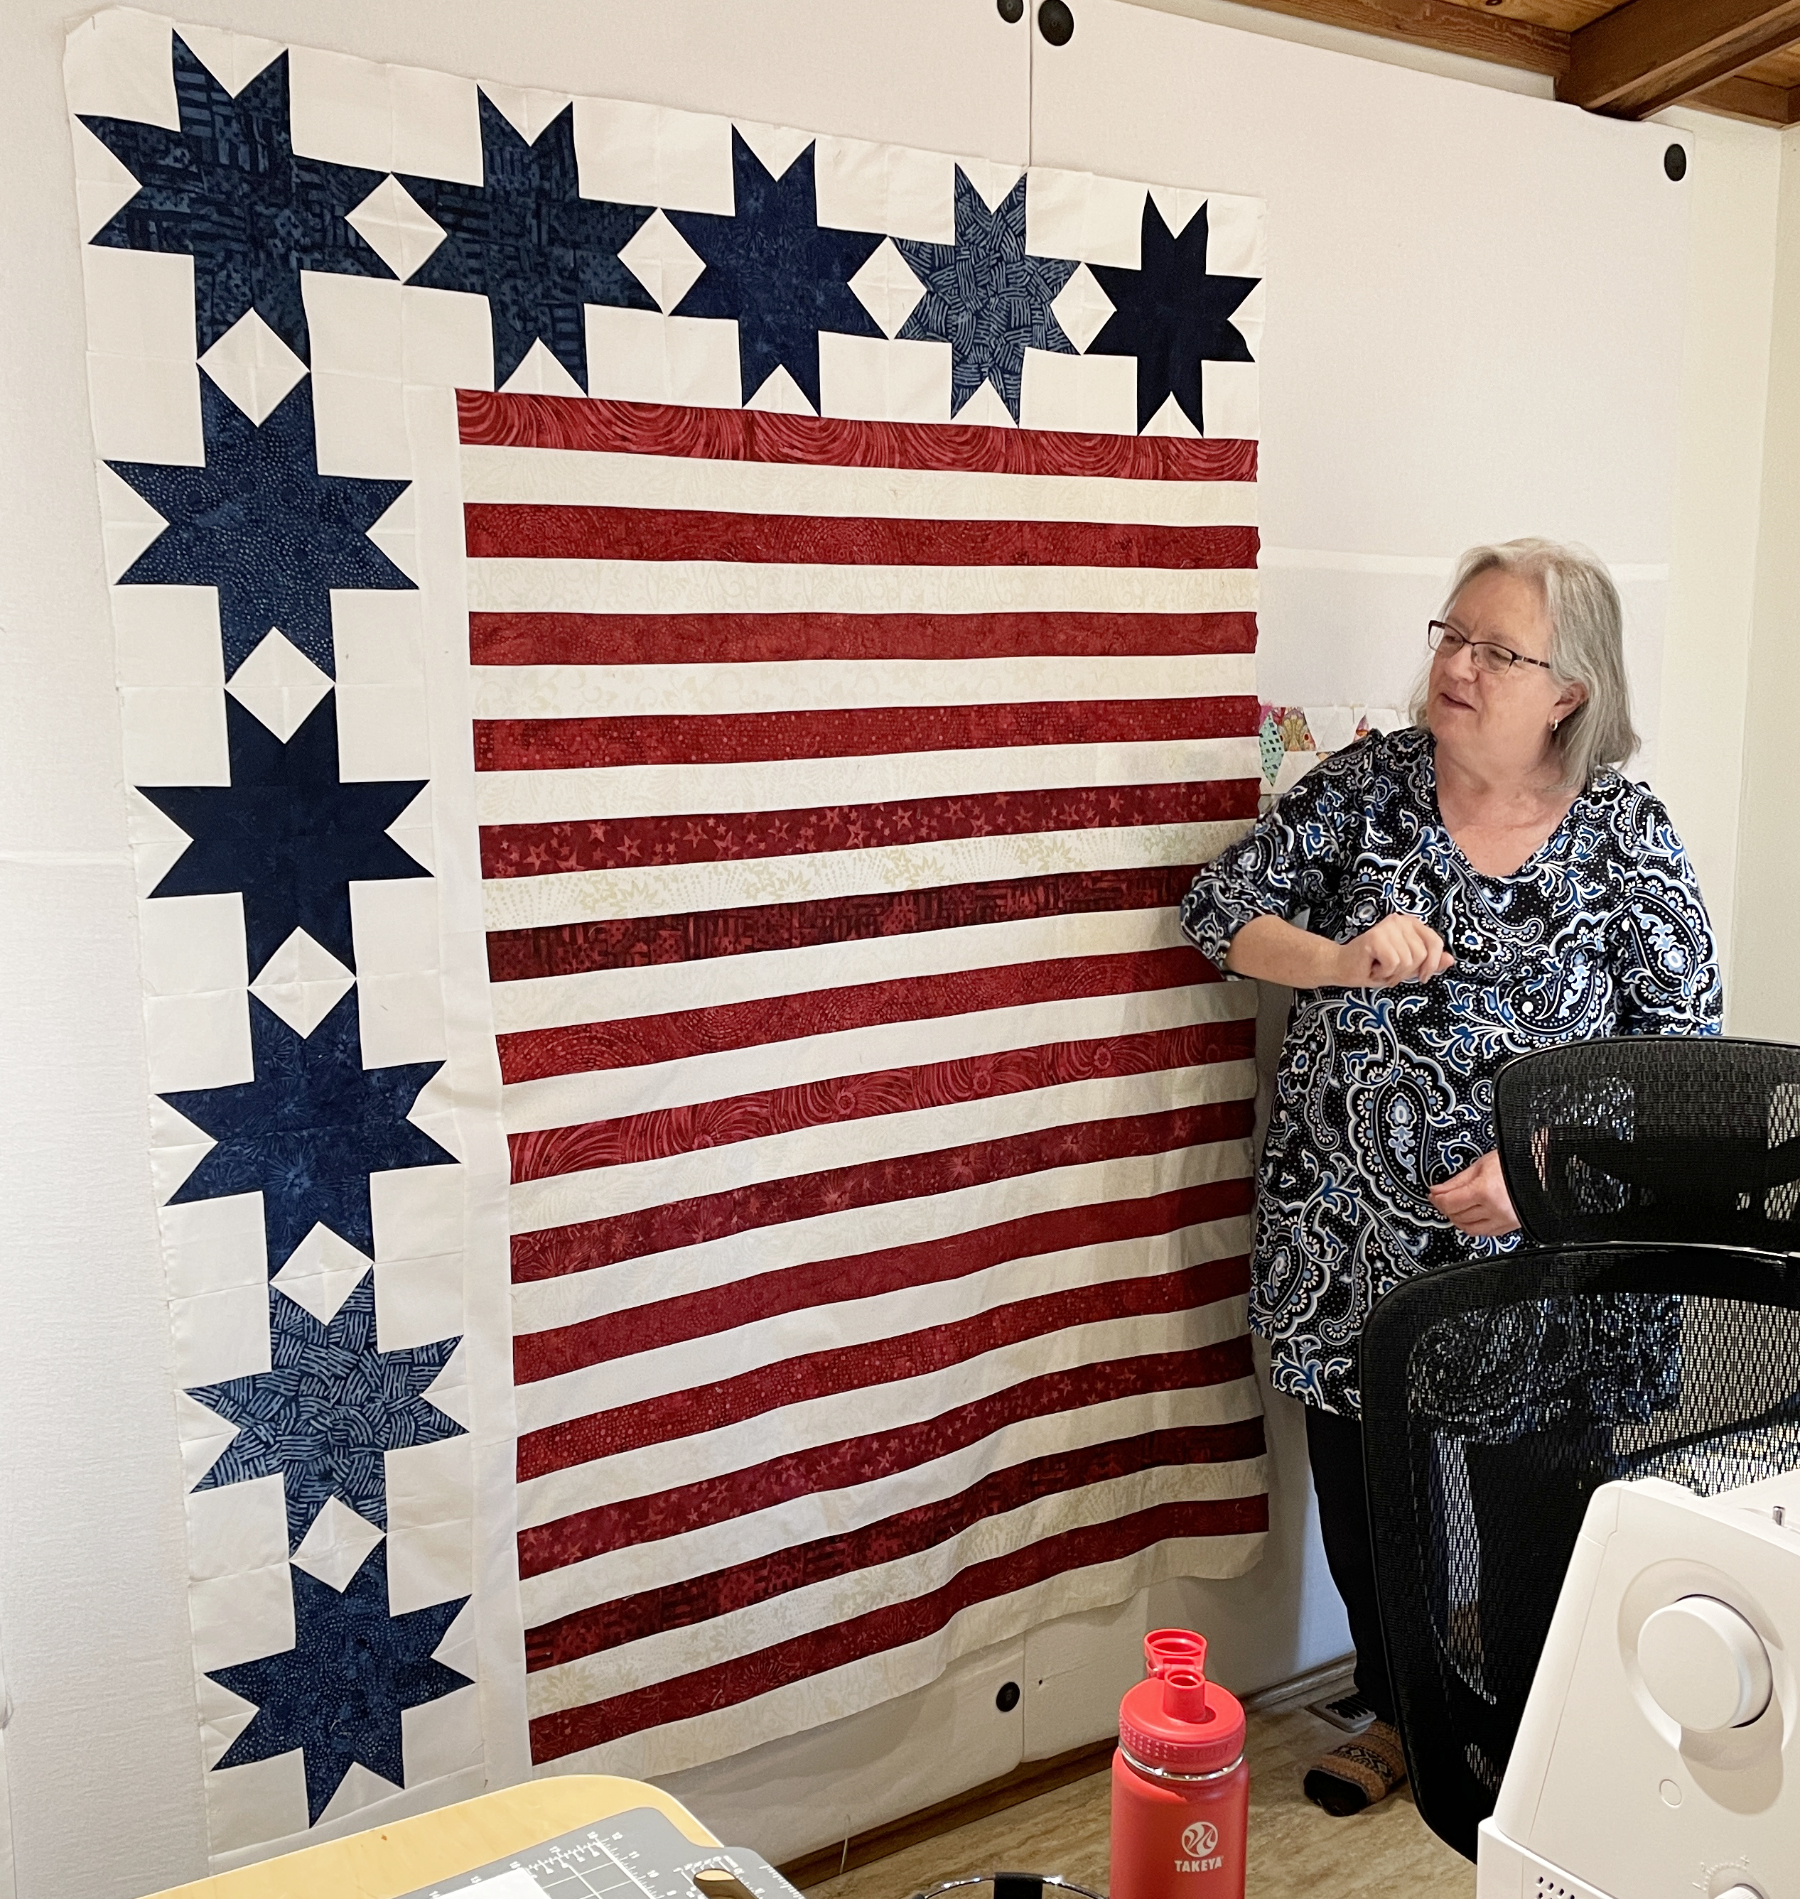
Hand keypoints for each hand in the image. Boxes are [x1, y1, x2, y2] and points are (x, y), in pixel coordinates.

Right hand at [1333, 914, 1454, 986]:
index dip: (1431, 964)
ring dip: (1394, 973)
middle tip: (1390, 971)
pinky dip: (1384, 972)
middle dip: (1407, 971)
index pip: (1435, 942)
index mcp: (1411, 924)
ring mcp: (1388, 927)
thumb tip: (1450, 960)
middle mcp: (1400, 920)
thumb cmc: (1374, 966)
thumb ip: (1429, 962)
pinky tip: (1374, 967)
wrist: (1343, 968)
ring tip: (1381, 968)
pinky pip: (1394, 963)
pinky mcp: (1376, 937)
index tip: (1421, 976)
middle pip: (1422, 955)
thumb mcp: (1407, 967)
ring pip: (1408, 960)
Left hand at [1429, 1150, 1519, 1236]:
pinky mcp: (1512, 1226)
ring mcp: (1504, 1220)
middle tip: (1442, 1199)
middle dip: (1446, 1208)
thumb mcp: (1481, 1165)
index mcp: (1485, 1191)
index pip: (1449, 1203)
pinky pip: (1486, 1233)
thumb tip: (1437, 1190)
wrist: (1544, 1170)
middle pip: (1457, 1216)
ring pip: (1469, 1229)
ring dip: (1458, 1219)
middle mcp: (1495, 1209)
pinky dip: (1475, 1226)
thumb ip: (1456, 1181)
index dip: (1437, 1199)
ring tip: (1456, 1208)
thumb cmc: (1518, 1163)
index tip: (1433, 1195)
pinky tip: (1473, 1216)